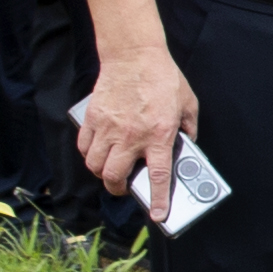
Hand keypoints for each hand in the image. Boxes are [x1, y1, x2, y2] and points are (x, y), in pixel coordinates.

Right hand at [78, 43, 195, 217]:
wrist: (134, 55)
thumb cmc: (164, 78)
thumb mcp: (188, 105)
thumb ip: (188, 129)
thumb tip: (186, 146)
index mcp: (158, 134)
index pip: (158, 176)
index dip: (158, 200)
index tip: (159, 216)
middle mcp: (131, 136)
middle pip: (115, 176)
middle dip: (118, 189)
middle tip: (124, 187)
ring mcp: (108, 128)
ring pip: (96, 165)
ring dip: (102, 173)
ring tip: (111, 171)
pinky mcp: (92, 118)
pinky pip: (85, 147)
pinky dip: (89, 155)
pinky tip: (98, 153)